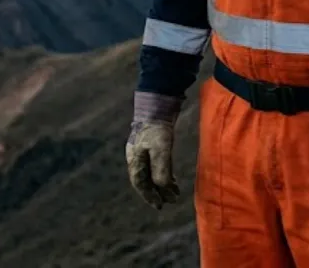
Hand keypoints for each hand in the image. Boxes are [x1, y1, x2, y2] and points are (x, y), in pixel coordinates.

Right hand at [125, 91, 181, 208]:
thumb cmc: (157, 127)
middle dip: (156, 192)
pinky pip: (156, 163)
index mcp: (135, 159)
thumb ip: (161, 170)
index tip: (160, 206)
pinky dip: (164, 173)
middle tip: (168, 202)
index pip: (140, 183)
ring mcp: (143, 149)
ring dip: (161, 183)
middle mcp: (136, 155)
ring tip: (174, 191)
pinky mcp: (151, 142)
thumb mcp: (161, 150)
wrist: (157, 103)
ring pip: (151, 171)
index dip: (149, 196)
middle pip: (144, 179)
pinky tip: (172, 176)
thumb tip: (162, 188)